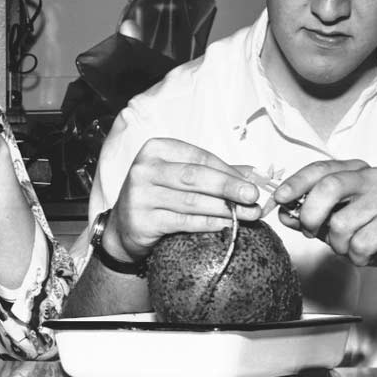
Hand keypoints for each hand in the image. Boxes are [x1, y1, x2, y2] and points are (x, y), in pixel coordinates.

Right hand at [106, 138, 261, 262]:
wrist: (123, 226)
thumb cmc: (157, 196)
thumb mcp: (178, 176)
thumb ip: (212, 172)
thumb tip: (253, 174)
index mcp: (156, 149)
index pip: (199, 157)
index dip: (228, 170)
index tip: (251, 181)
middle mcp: (144, 169)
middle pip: (195, 177)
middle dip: (228, 186)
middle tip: (253, 196)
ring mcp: (140, 195)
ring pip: (191, 201)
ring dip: (224, 208)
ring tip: (248, 214)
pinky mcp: (142, 221)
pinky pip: (183, 222)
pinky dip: (208, 223)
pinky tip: (226, 224)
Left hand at [272, 159, 376, 272]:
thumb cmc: (375, 232)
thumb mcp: (337, 222)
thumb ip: (311, 215)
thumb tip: (283, 213)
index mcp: (356, 171)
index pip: (320, 169)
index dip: (296, 183)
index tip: (278, 198)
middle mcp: (372, 178)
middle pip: (327, 188)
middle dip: (310, 215)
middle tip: (310, 231)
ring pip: (341, 223)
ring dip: (339, 245)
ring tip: (352, 246)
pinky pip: (359, 243)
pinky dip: (357, 256)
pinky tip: (368, 253)